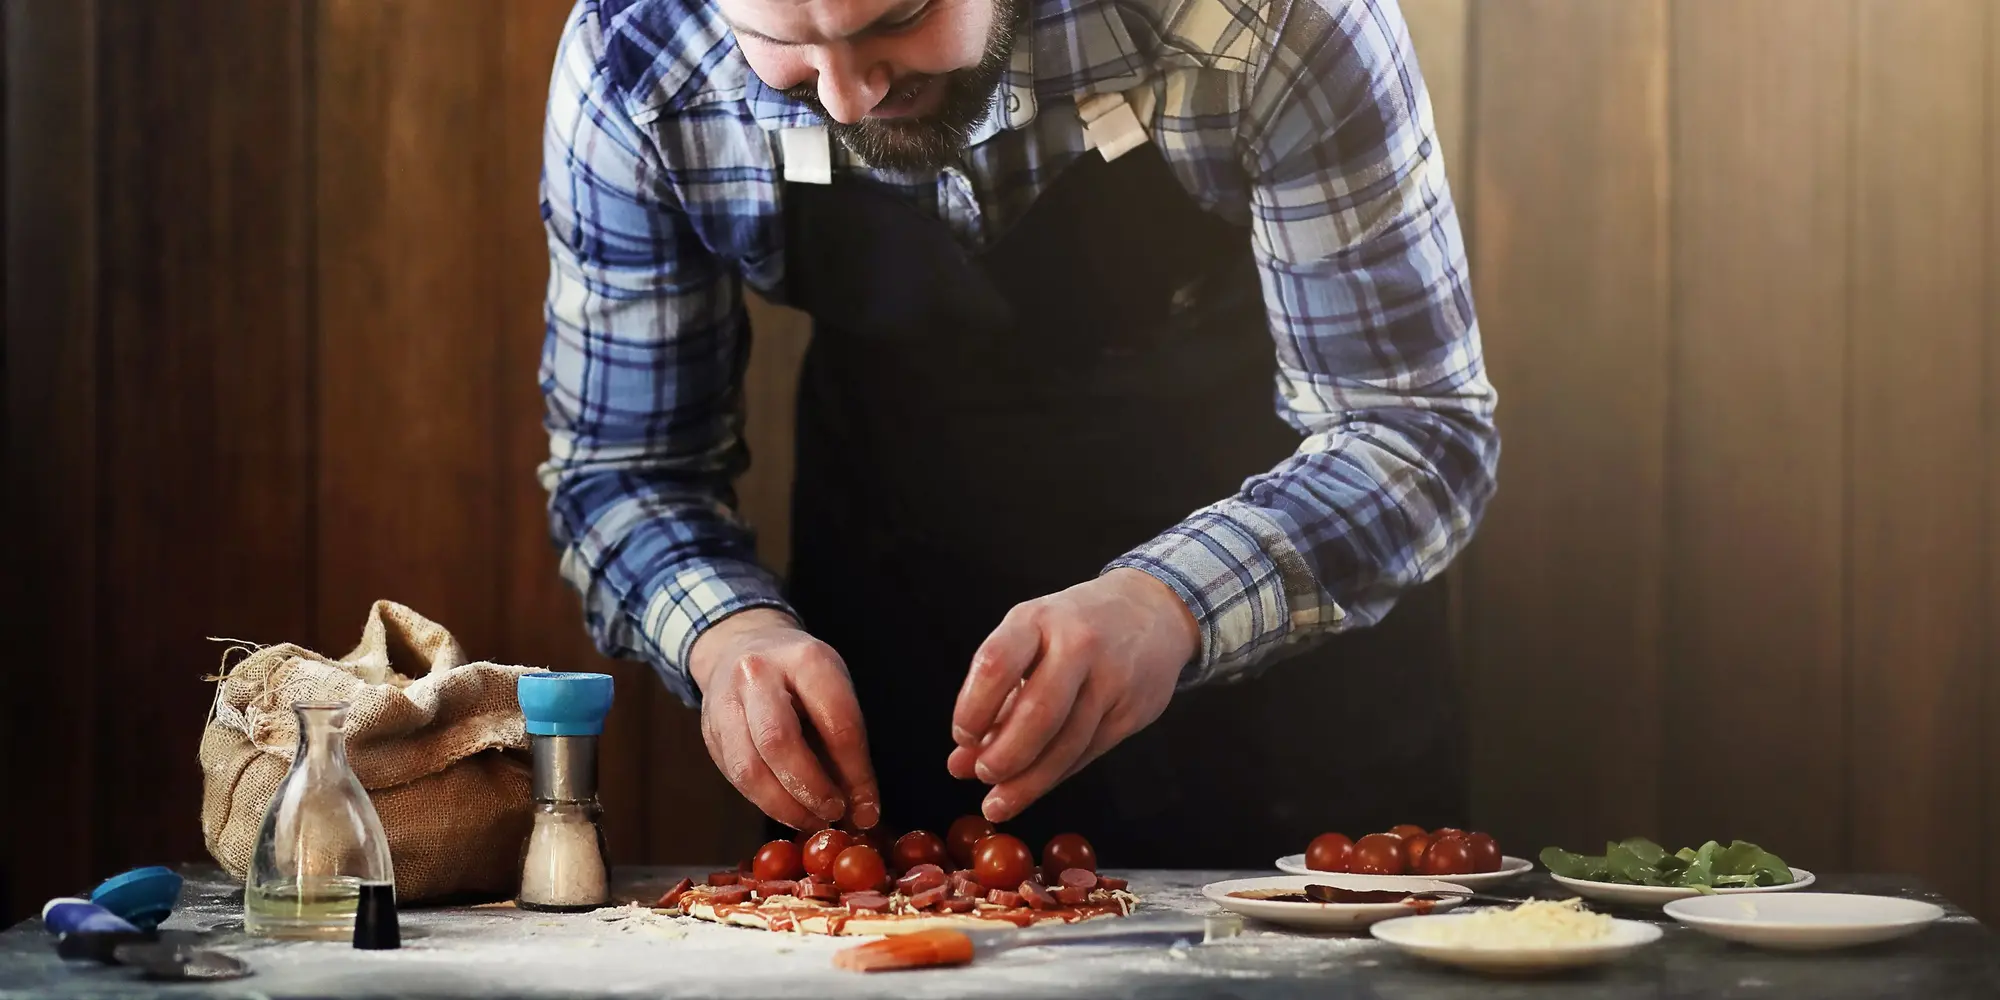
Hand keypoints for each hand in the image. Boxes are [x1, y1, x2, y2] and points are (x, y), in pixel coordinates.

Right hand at [690, 608, 880, 830]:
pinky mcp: (710, 732)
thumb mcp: (832, 688)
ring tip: (812, 821)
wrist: (739, 646)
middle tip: (834, 813)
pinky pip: (736, 778)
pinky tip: (789, 810)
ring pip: (749, 768)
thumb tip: (863, 810)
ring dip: (785, 806)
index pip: (835, 722)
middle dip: (811, 789)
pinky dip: (766, 802)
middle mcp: (758, 675)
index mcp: (804, 659)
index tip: (868, 807)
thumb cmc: (798, 675)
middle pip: (779, 742)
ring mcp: (725, 703)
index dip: (855, 772)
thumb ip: (847, 744)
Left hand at [947, 568, 1198, 821]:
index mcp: (1038, 620)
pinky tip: (1035, 786)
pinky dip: (1056, 775)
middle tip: (983, 774)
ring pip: (1068, 742)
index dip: (974, 707)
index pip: (997, 663)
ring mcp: (1111, 679)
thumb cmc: (1076, 626)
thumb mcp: (1030, 640)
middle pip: (1039, 710)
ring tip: (999, 802)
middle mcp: (1077, 645)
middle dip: (1006, 754)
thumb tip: (960, 762)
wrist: (1153, 610)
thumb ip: (995, 698)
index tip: (962, 736)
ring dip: (1029, 781)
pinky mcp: (1132, 711)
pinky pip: (1089, 752)